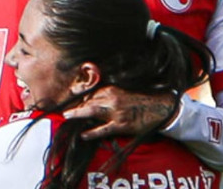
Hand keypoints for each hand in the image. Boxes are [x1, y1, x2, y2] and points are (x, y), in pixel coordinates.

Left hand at [62, 86, 177, 140]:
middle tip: (63, 109)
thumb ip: (108, 91)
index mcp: (112, 88)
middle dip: (74, 105)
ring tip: (67, 116)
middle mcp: (112, 97)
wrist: (159, 106)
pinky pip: (103, 129)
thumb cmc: (141, 98)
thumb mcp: (123, 90)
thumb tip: (92, 95)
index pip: (89, 92)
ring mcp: (116, 111)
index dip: (77, 97)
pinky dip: (92, 132)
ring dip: (78, 113)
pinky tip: (83, 134)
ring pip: (92, 111)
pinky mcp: (121, 124)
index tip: (68, 100)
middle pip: (87, 100)